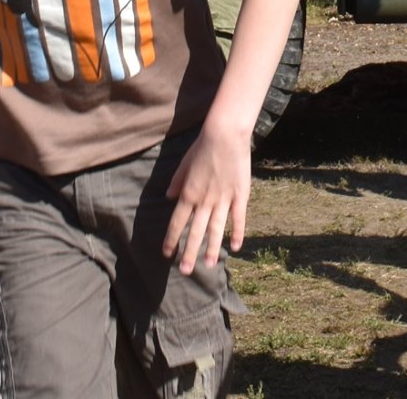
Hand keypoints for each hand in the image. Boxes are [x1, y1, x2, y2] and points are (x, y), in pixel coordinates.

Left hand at [164, 123, 251, 274]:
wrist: (224, 135)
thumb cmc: (202, 146)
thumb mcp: (184, 164)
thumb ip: (177, 182)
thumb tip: (169, 197)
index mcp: (188, 193)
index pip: (177, 222)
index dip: (172, 239)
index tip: (167, 254)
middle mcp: (204, 201)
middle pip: (195, 232)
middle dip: (189, 253)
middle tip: (185, 271)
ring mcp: (223, 199)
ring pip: (216, 230)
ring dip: (211, 249)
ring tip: (208, 266)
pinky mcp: (239, 196)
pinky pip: (238, 219)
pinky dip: (237, 233)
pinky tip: (235, 248)